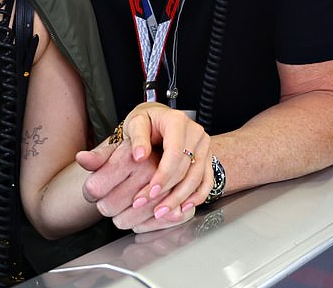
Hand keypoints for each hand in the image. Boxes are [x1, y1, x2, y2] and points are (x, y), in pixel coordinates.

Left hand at [77, 104, 211, 231]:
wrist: (161, 119)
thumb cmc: (145, 123)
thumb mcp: (132, 126)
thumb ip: (126, 142)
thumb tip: (132, 156)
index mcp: (175, 121)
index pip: (174, 153)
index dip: (163, 175)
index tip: (149, 192)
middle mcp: (193, 132)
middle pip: (187, 168)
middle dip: (169, 191)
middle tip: (151, 207)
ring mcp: (203, 145)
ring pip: (197, 177)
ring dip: (180, 198)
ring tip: (162, 212)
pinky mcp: (207, 157)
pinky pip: (206, 180)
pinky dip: (196, 196)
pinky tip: (182, 208)